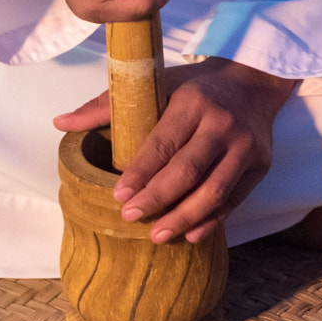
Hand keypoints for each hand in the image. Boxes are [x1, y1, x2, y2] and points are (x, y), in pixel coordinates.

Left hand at [53, 58, 299, 244]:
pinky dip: (210, 220)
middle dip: (157, 198)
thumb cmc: (194, 88)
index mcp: (193, 101)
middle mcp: (223, 123)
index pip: (163, 142)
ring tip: (157, 235)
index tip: (118, 196)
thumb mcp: (154, 85)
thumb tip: (60, 121)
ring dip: (184, 217)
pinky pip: (233, 200)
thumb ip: (106, 105)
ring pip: (214, 190)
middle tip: (131, 218)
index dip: (140, 172)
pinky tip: (188, 233)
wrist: (253, 84)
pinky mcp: (261, 166)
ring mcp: (246, 146)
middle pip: (188, 170)